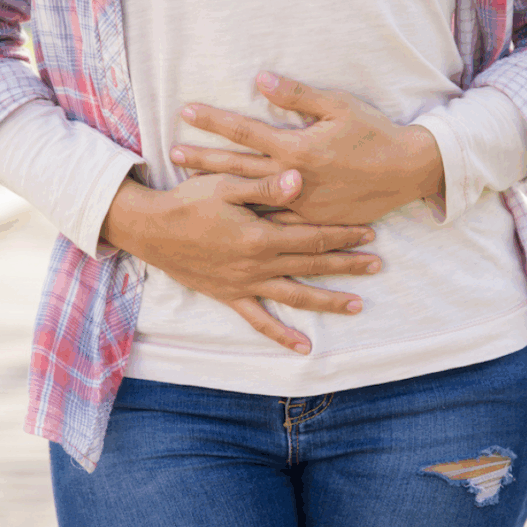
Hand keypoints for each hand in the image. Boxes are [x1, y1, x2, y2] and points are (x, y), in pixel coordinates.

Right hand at [101, 169, 380, 353]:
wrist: (150, 229)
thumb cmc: (187, 201)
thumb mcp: (225, 184)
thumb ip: (264, 185)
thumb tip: (300, 179)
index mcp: (261, 235)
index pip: (312, 236)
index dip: (343, 234)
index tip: (369, 232)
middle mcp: (257, 264)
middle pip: (312, 266)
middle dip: (347, 265)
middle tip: (377, 266)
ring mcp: (245, 284)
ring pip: (295, 296)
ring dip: (327, 301)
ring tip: (357, 305)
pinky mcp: (229, 296)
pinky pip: (259, 320)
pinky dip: (282, 335)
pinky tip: (303, 347)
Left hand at [169, 72, 444, 224]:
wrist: (407, 171)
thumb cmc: (374, 133)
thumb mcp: (338, 106)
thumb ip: (297, 95)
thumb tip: (261, 78)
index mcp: (297, 148)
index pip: (245, 131)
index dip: (214, 120)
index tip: (186, 112)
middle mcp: (293, 179)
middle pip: (238, 167)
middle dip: (203, 159)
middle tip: (173, 154)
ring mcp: (301, 203)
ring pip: (251, 198)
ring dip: (219, 190)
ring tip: (190, 186)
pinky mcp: (312, 221)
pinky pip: (275, 221)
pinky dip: (250, 217)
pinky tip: (229, 216)